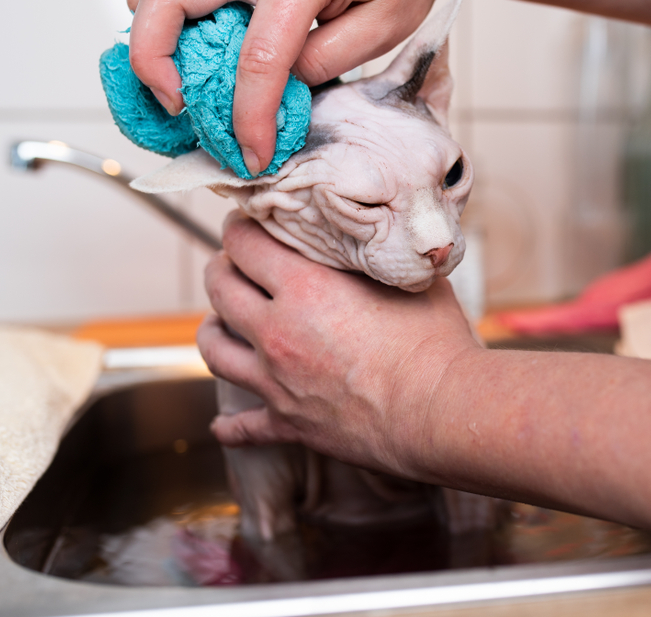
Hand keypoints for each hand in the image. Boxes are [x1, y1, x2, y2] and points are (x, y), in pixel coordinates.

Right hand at [126, 0, 462, 173]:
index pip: (259, 55)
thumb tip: (274, 90)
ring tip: (169, 67)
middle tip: (180, 106)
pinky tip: (177, 31)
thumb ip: (324, 61)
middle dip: (155, 60)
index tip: (252, 153)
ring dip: (146, 20)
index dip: (250, 116)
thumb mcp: (383, 29)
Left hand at [198, 212, 479, 475]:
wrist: (440, 410)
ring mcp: (278, 380)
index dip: (239, 227)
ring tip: (217, 323)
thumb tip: (378, 239)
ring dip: (210, 330)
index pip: (246, 244)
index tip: (244, 222)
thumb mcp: (407, 279)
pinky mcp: (289, 423)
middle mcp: (278, 331)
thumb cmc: (434, 342)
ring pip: (214, 351)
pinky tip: (222, 426)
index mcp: (305, 287)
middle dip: (221, 268)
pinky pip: (244, 427)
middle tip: (231, 262)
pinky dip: (231, 427)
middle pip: (221, 289)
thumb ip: (377, 258)